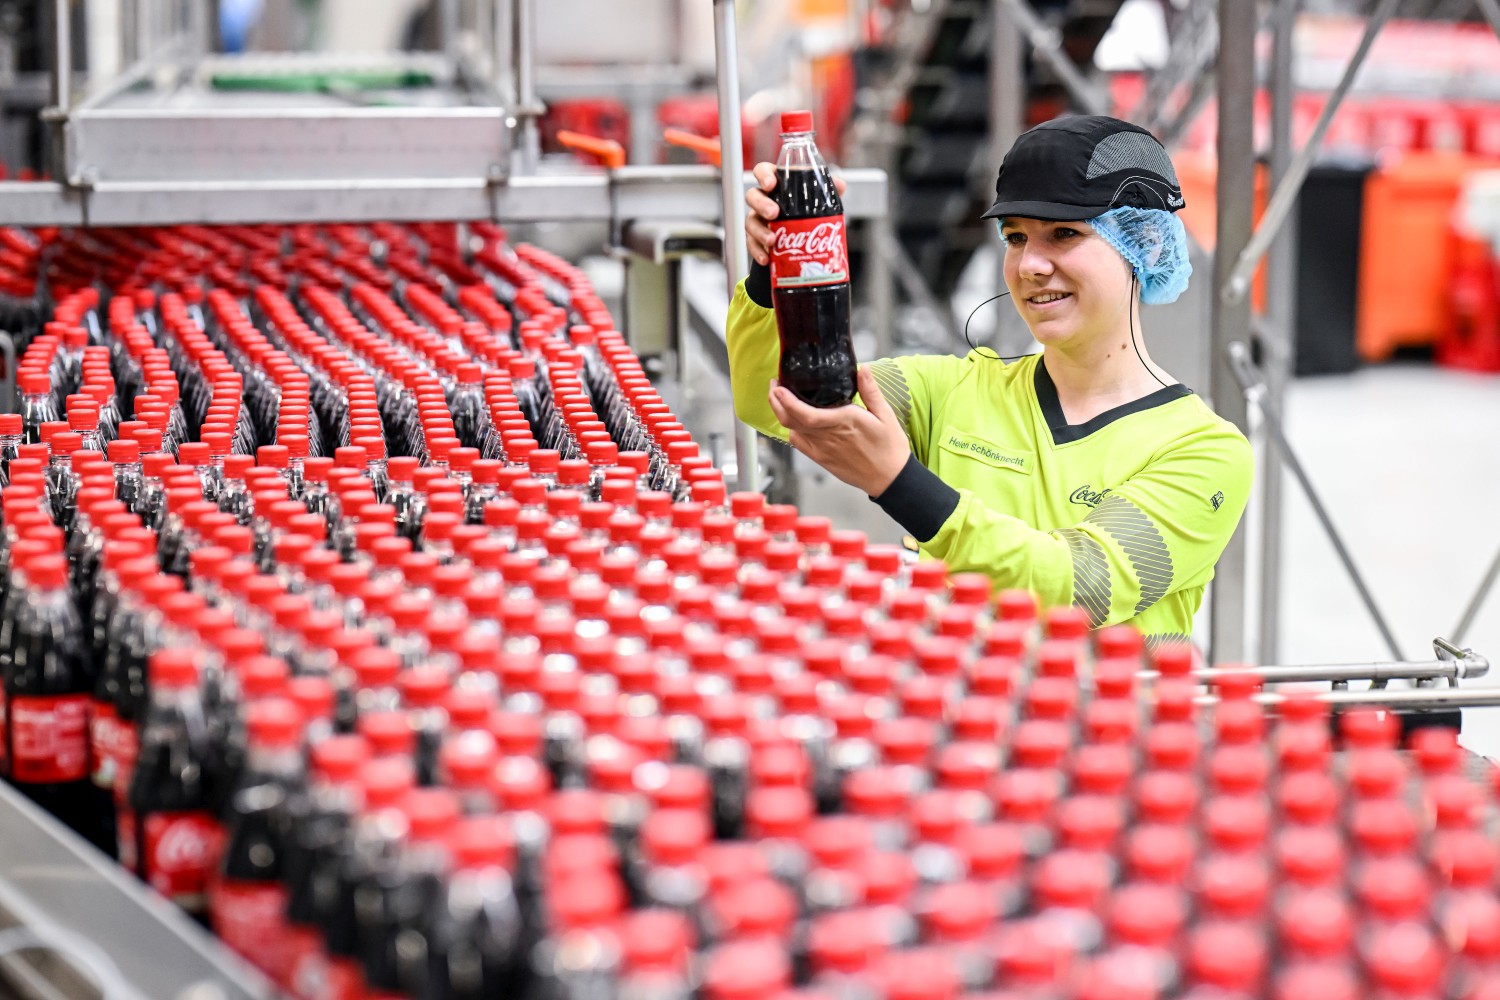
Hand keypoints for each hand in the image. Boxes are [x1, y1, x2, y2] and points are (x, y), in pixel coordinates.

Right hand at [745, 162, 848, 266]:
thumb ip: (829, 190)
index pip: (763, 171)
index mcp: (777, 185)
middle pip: (752, 196)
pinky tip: (766, 258)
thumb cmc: (806, 212)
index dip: (763, 175)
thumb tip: (839, 185)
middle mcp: (764, 200)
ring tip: (772, 240)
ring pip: (750, 222)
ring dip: (759, 231)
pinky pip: (751, 244)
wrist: (803, 241)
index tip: (770, 184)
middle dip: (761, 204)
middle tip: (773, 214)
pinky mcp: (756, 239)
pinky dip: (757, 252)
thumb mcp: (820, 200)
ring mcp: (758, 220)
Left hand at [768, 365, 910, 496]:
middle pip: (792, 420)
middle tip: (774, 385)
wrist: (889, 477)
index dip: (788, 401)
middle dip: (777, 402)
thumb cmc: (889, 447)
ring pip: (792, 431)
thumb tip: (863, 369)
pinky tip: (794, 421)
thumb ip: (871, 391)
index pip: (806, 413)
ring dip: (782, 414)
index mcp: (844, 421)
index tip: (779, 387)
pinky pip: (798, 444)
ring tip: (781, 399)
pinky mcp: (821, 458)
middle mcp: (828, 436)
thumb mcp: (885, 415)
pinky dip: (791, 430)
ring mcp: (822, 449)